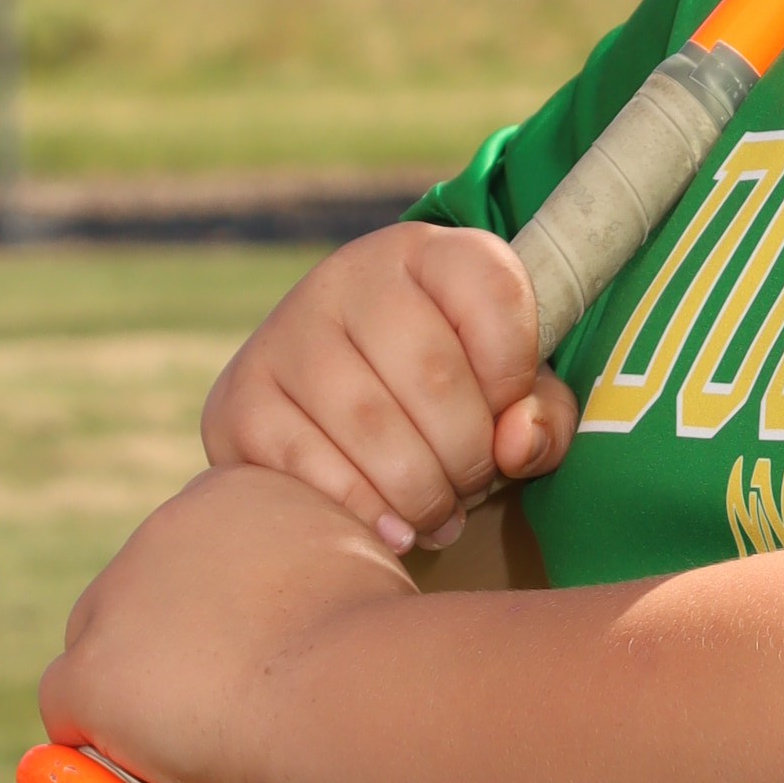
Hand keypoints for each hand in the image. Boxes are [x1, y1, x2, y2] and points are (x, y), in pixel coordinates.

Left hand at [39, 465, 415, 782]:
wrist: (356, 683)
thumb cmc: (379, 648)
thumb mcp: (347, 581)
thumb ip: (300, 585)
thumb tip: (294, 625)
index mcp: (235, 495)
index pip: (199, 550)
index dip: (218, 607)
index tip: (248, 647)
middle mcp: (166, 526)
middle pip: (141, 595)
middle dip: (167, 646)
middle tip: (217, 704)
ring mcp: (120, 596)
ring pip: (102, 648)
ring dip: (137, 689)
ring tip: (200, 742)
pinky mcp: (90, 669)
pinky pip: (69, 706)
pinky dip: (100, 739)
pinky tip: (146, 768)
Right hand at [201, 222, 578, 550]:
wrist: (325, 407)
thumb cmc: (445, 398)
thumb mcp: (511, 390)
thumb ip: (543, 413)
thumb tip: (517, 444)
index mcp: (426, 253)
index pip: (494, 292)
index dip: (515, 371)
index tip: (507, 410)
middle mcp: (348, 276)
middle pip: (434, 376)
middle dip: (468, 456)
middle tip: (470, 488)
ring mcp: (286, 334)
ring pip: (371, 427)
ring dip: (421, 494)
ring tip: (437, 516)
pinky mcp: (240, 400)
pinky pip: (310, 466)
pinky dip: (363, 511)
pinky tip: (391, 529)